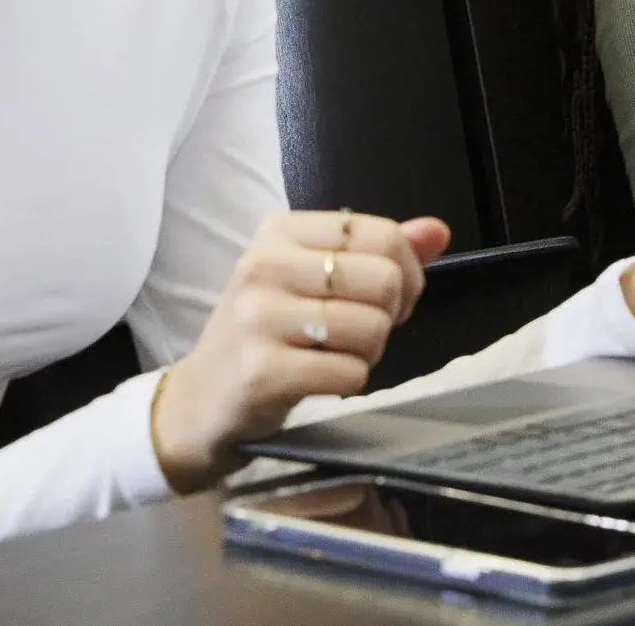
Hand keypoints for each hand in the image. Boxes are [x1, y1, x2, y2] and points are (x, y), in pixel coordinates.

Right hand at [151, 209, 450, 493]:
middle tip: (360, 331)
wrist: (196, 403)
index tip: (388, 296)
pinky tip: (318, 379)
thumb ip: (378, 251)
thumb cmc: (264, 333)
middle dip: (388, 315)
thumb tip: (438, 231)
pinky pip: (350, 372)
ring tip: (334, 355)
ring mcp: (259, 318)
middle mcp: (265, 265)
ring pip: (371, 327)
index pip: (381, 234)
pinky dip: (349, 381)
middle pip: (383, 279)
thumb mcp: (313, 278)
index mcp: (281, 231)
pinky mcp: (262, 372)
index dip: (405, 271)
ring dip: (368, 352)